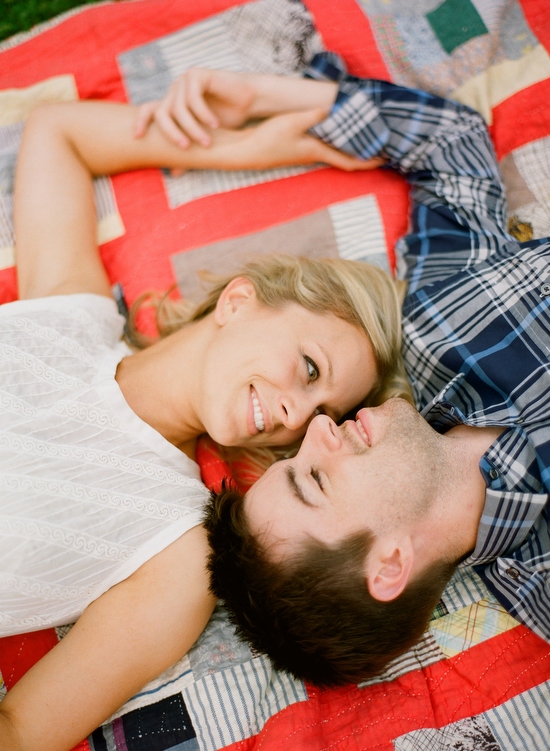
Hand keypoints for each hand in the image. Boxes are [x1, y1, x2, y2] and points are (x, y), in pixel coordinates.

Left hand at [134, 68, 255, 147]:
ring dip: (193, 128)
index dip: (141, 122)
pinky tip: (216, 124)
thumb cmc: (228, 120)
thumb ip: (189, 153)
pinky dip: (203, 114)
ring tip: (208, 143)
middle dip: (171, 133)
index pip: (149, 111)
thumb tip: (172, 173)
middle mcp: (175, 92)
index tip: (138, 137)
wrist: (250, 101)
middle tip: (186, 148)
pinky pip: (193, 97)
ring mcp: (184, 82)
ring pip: (179, 108)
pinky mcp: (197, 75)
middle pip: (162, 113)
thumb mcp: (205, 140)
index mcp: (172, 105)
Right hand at [205, 107, 385, 171]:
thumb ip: (313, 116)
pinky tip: (338, 134)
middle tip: (382, 148)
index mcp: (316, 152)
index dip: (368, 161)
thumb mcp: (291, 123)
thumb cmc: (267, 140)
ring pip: (335, 153)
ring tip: (365, 140)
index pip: (349, 160)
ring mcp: (305, 153)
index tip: (386, 159)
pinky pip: (325, 147)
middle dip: (364, 155)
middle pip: (345, 158)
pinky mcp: (298, 149)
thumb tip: (333, 108)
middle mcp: (313, 155)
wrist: (245, 151)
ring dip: (350, 148)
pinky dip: (336, 142)